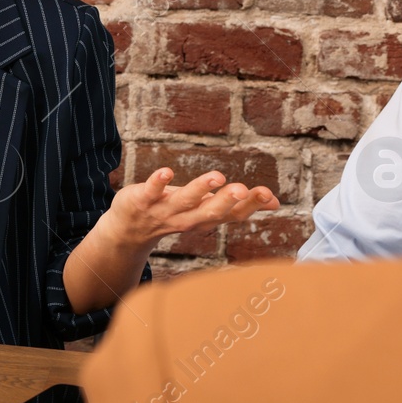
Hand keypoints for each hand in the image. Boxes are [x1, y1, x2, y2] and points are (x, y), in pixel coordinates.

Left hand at [105, 169, 278, 250]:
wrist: (128, 230)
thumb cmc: (175, 214)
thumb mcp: (208, 211)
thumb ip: (238, 206)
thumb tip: (273, 202)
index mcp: (205, 218)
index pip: (232, 215)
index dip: (251, 206)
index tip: (269, 196)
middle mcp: (188, 217)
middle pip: (210, 212)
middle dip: (226, 201)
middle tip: (242, 190)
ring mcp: (164, 210)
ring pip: (185, 201)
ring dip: (200, 189)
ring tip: (217, 176)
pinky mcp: (143, 199)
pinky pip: (152, 190)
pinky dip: (159, 182)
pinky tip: (167, 172)